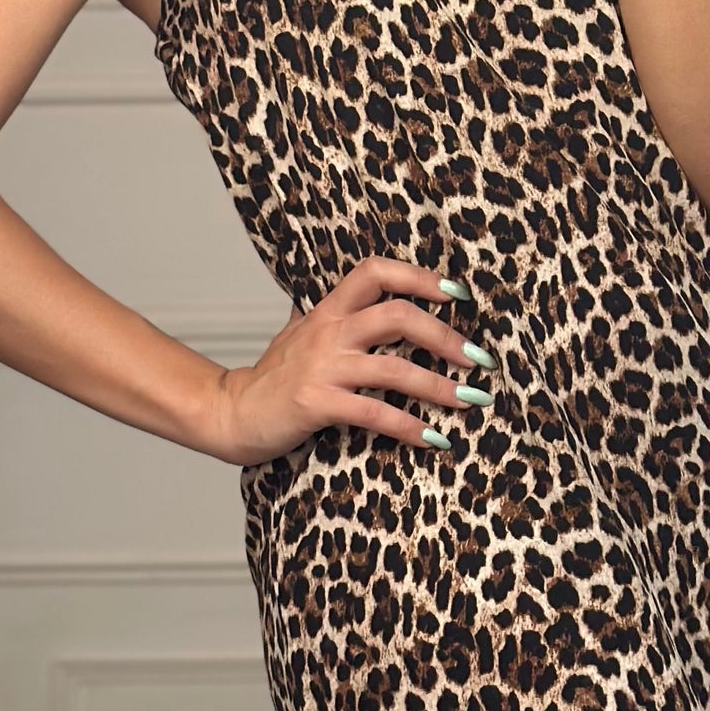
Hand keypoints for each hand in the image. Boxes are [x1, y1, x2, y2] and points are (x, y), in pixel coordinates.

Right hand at [198, 256, 489, 465]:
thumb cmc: (272, 377)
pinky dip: (409, 426)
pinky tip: (433, 438)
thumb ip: (332, 315)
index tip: (456, 294)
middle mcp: (327, 332)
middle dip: (445, 336)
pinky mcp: (316, 403)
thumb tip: (365, 295)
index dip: (418, 277)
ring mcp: (322, 368)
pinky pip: (373, 412)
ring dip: (439, 386)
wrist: (231, 412)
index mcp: (327, 311)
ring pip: (393, 367)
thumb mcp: (299, 333)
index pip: (374, 272)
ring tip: (469, 400)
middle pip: (397, 315)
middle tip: (478, 360)